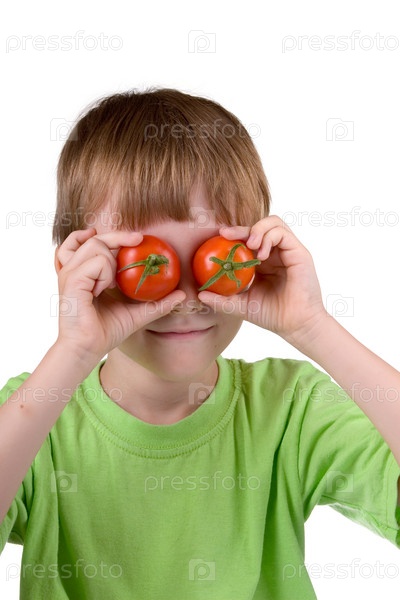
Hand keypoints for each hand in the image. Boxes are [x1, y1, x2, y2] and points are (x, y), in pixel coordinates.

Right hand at [55, 228, 184, 363]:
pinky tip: (101, 291)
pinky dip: (106, 274)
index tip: (137, 239)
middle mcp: (74, 269)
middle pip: (95, 238)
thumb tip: (182, 294)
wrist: (88, 348)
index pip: (93, 242)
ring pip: (96, 246)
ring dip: (111, 263)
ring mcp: (70, 273)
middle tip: (138, 239)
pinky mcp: (71, 280)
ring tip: (111, 285)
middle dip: (118, 235)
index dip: (112, 235)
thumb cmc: (106, 331)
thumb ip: (157, 303)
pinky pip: (97, 262)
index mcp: (84, 273)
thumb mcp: (137, 313)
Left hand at [198, 216, 327, 345]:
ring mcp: (289, 251)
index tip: (218, 237)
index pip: (248, 240)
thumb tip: (199, 295)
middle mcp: (277, 253)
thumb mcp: (241, 306)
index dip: (234, 235)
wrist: (295, 326)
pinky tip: (261, 254)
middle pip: (259, 228)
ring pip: (273, 223)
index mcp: (264, 262)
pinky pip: (283, 233)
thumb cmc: (272, 316)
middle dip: (241, 228)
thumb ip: (222, 300)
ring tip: (249, 245)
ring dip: (257, 229)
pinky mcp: (299, 253)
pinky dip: (269, 238)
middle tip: (225, 234)